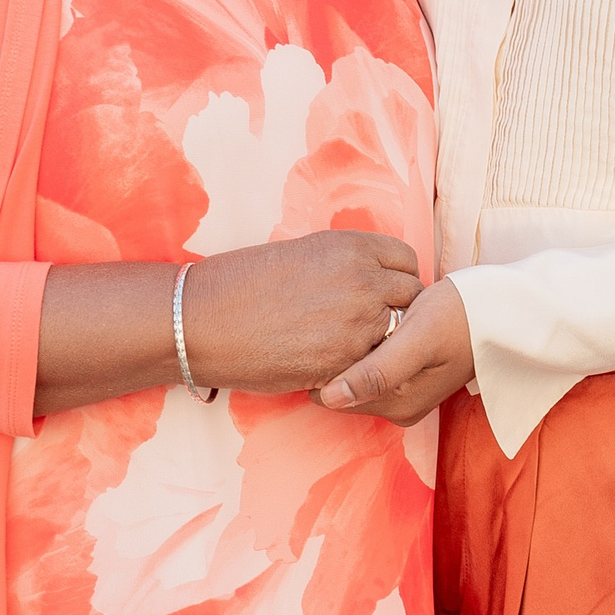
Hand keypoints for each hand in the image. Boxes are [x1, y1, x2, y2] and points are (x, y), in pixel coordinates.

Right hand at [181, 231, 423, 395]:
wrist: (203, 321)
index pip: (407, 261)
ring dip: (384, 341)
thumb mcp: (302, 252)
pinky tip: (337, 365)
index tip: (382, 292)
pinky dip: (363, 367)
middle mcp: (363, 281)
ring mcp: (358, 324)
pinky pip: (375, 366)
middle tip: (373, 324)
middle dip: (398, 310)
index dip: (396, 278)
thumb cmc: (241, 283)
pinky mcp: (344, 363)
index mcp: (352, 247)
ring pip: (400, 336)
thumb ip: (344, 262)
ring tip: (355, 346)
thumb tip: (368, 276)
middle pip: (412, 297)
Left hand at [319, 278, 474, 426]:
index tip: (322, 328)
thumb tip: (330, 399)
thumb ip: (377, 372)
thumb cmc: (463, 315)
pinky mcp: (410, 376)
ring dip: (350, 349)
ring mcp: (405, 393)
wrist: (502, 308)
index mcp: (398, 405)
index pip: (332, 393)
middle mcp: (399, 407)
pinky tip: (372, 321)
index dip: (323, 362)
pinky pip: (371, 365)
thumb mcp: (419, 339)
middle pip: (343, 385)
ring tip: (353, 314)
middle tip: (337, 315)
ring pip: (356, 373)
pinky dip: (366, 346)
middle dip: (335, 356)